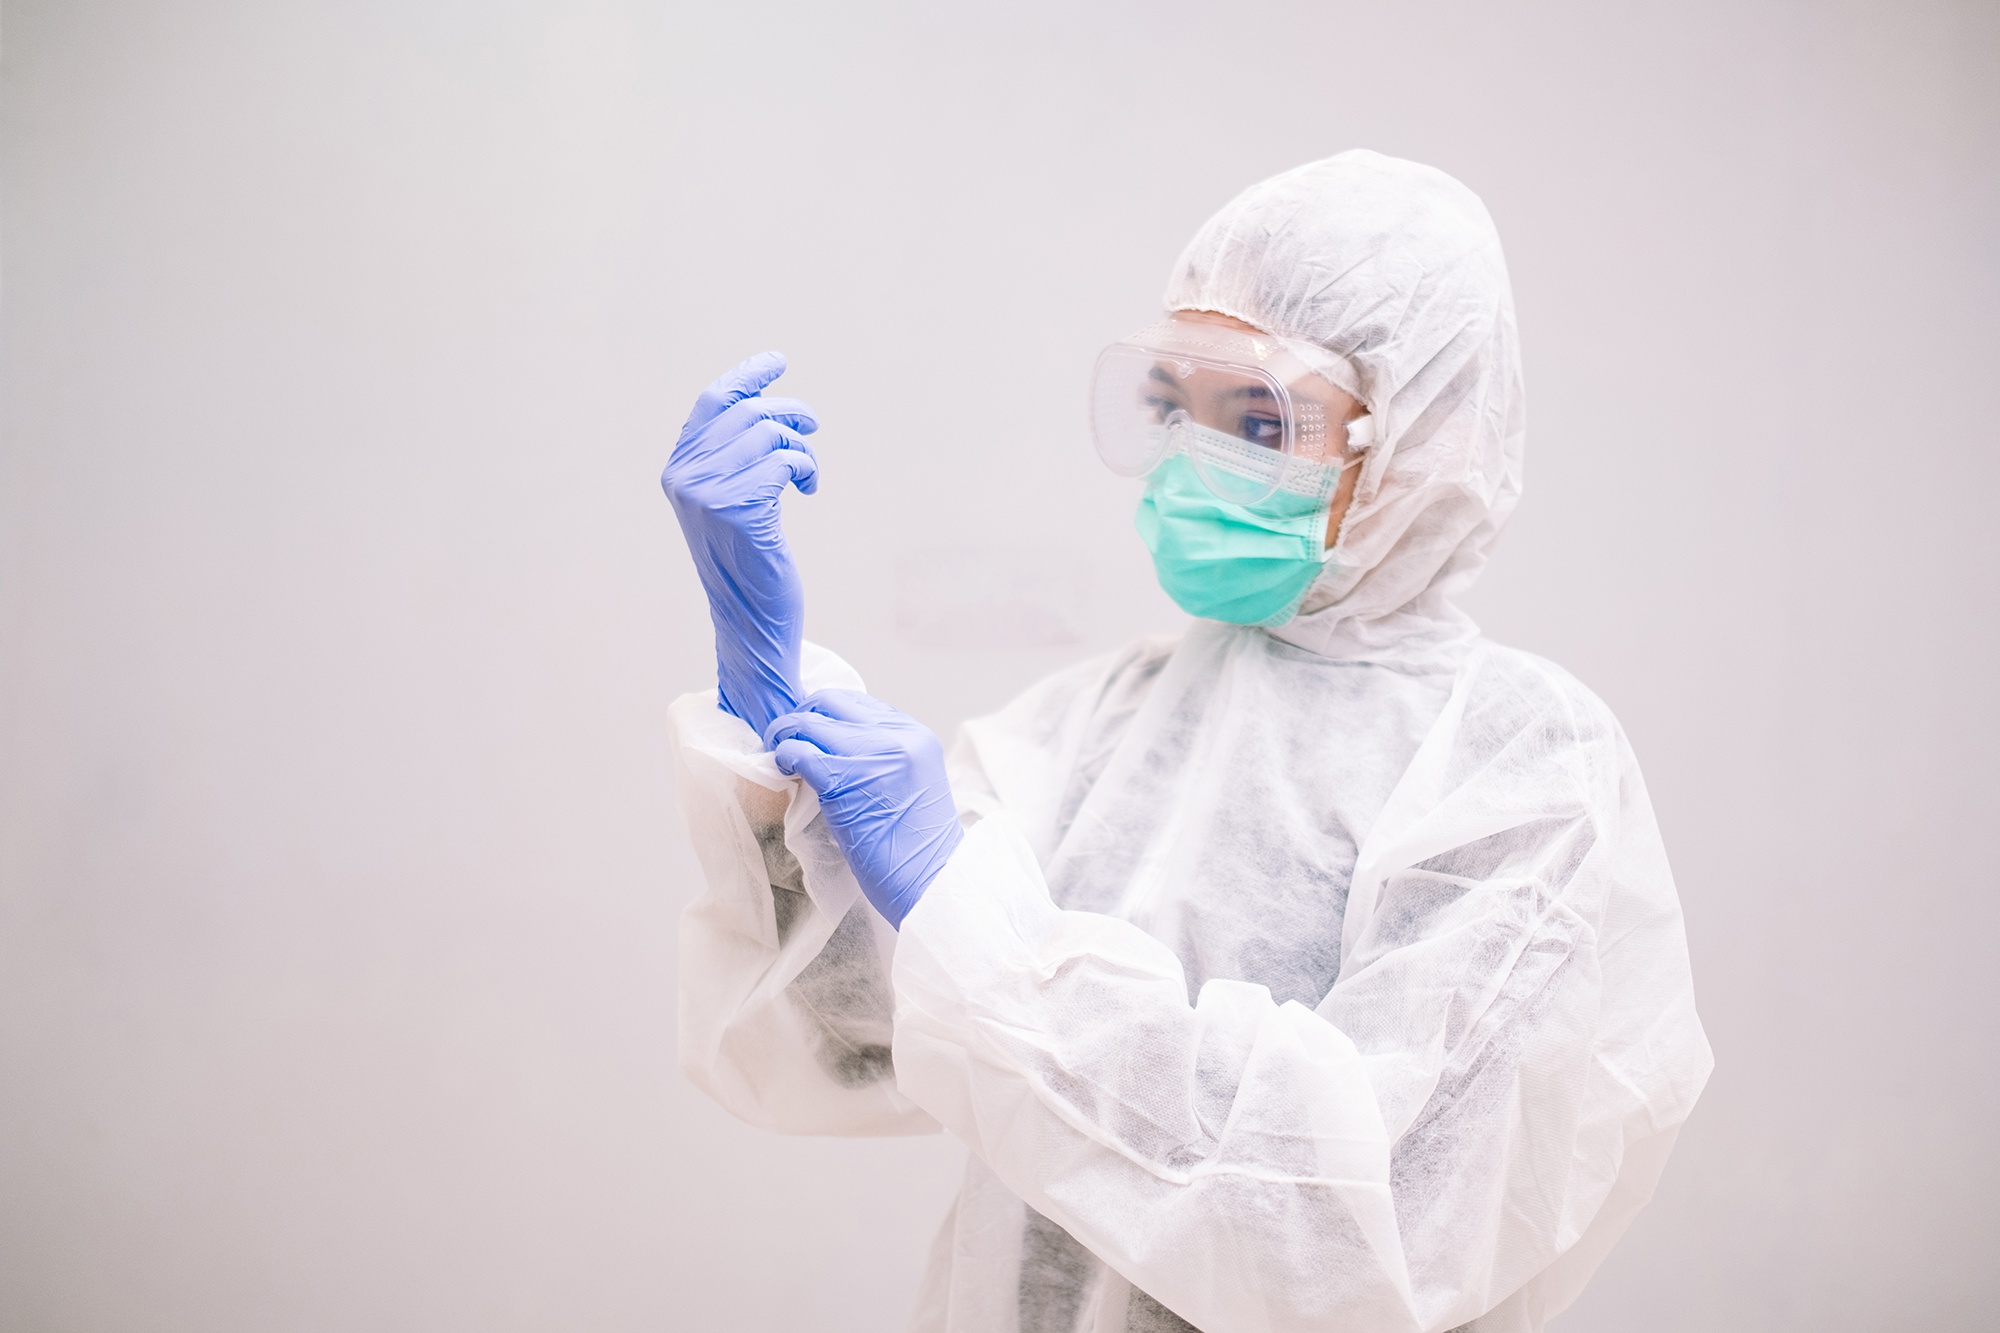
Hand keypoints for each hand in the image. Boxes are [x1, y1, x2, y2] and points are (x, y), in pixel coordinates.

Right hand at [662, 352, 820, 737]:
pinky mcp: (738, 509)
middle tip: (812, 426)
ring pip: (769, 435)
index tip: (778, 361)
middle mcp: (684, 477)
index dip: (746, 377)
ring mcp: (707, 494)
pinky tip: (808, 489)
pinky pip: (783, 461)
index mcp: (678, 470)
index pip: (712, 403)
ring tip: (806, 474)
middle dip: (789, 414)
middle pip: (748, 414)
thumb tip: (766, 406)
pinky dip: (805, 468)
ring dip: (801, 448)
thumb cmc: (750, 558)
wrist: (752, 617)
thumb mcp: (731, 499)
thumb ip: (733, 456)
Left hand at [765, 691, 964, 928]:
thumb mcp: (910, 783)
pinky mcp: (844, 779)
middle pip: (829, 702)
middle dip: (801, 717)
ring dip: (784, 735)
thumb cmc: (916, 847)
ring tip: (780, 756)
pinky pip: (797, 751)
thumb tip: (831, 745)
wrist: (931, 881)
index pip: (857, 702)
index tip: (812, 734)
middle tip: (789, 741)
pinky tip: (783, 771)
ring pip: (807, 721)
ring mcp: (871, 754)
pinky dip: (782, 757)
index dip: (826, 714)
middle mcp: (896, 736)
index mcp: (914, 734)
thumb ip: (881, 756)